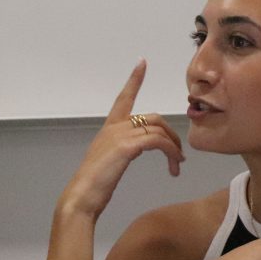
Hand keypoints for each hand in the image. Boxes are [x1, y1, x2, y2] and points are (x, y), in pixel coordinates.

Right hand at [56, 60, 184, 220]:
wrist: (81, 197)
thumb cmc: (93, 185)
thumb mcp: (109, 161)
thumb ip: (122, 150)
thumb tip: (136, 149)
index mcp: (108, 128)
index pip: (123, 98)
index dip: (134, 79)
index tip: (142, 62)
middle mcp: (114, 127)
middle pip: (153, 118)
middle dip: (171, 134)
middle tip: (178, 155)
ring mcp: (119, 135)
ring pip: (158, 129)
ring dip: (173, 146)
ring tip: (177, 164)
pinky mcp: (126, 147)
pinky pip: (158, 141)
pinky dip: (171, 151)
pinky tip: (174, 165)